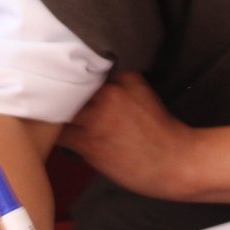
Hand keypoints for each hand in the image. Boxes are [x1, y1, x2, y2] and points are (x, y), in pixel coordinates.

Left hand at [58, 72, 204, 198]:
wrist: (175, 161)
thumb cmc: (160, 133)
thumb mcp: (142, 95)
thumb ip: (118, 84)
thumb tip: (87, 84)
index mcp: (125, 78)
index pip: (87, 68)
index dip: (73, 75)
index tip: (65, 80)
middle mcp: (111, 93)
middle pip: (71, 86)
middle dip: (62, 93)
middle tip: (54, 99)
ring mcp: (99, 117)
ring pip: (62, 109)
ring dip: (56, 114)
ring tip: (54, 117)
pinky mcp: (90, 141)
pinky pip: (61, 134)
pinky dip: (55, 134)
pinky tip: (56, 136)